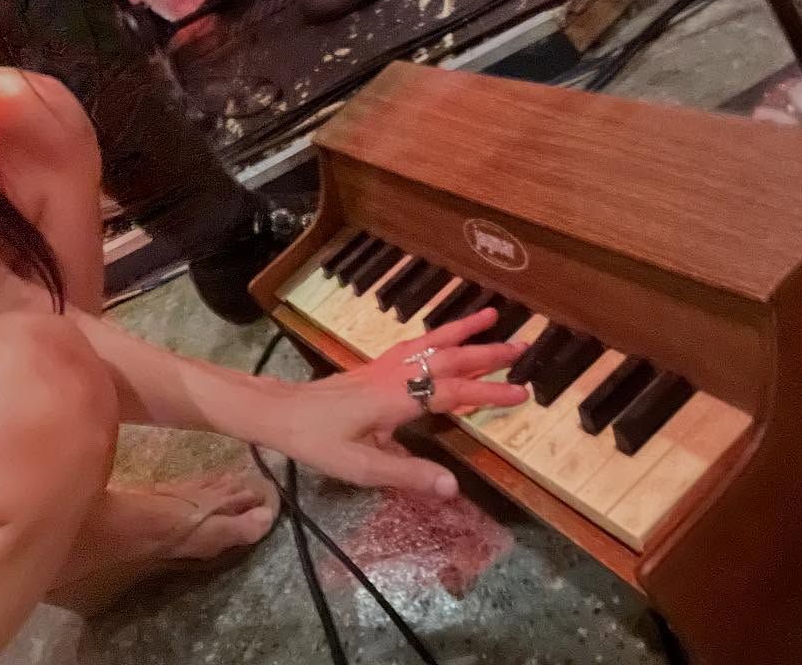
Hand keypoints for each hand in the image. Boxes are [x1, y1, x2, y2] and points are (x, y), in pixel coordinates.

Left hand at [263, 308, 528, 498]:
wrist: (278, 413)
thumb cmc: (315, 441)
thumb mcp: (359, 467)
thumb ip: (407, 474)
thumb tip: (453, 486)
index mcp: (395, 398)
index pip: (452, 393)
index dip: (488, 393)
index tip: (522, 394)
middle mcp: (393, 375)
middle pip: (447, 359)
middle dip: (486, 352)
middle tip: (523, 345)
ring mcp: (382, 367)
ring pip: (430, 343)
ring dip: (462, 330)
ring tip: (490, 314)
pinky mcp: (373, 368)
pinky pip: (413, 344)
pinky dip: (436, 334)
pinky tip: (443, 336)